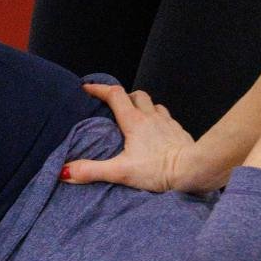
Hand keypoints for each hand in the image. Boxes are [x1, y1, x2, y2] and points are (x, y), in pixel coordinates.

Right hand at [62, 83, 197, 192]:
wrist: (196, 170)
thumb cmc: (159, 170)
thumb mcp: (121, 172)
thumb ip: (92, 170)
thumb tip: (64, 171)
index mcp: (134, 121)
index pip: (114, 94)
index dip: (99, 88)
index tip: (87, 88)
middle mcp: (151, 117)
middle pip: (136, 94)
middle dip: (123, 96)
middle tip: (114, 106)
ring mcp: (168, 123)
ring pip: (154, 104)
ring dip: (143, 106)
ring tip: (136, 118)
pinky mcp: (180, 133)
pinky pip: (168, 119)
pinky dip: (159, 120)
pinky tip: (157, 133)